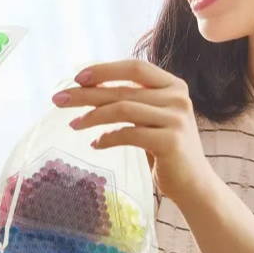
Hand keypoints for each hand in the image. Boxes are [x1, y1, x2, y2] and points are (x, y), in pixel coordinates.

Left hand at [52, 59, 213, 204]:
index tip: (77, 77)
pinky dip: (107, 138)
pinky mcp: (170, 142)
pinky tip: (95, 144)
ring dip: (92, 116)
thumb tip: (85, 85)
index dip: (104, 70)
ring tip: (74, 124)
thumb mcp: (150, 115)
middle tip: (58, 99)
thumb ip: (131, 98)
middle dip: (86, 94)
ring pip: (122, 109)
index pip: (135, 67)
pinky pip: (128, 134)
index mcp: (173, 85)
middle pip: (123, 89)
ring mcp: (176, 119)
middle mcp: (178, 98)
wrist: (194, 184)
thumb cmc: (164, 146)